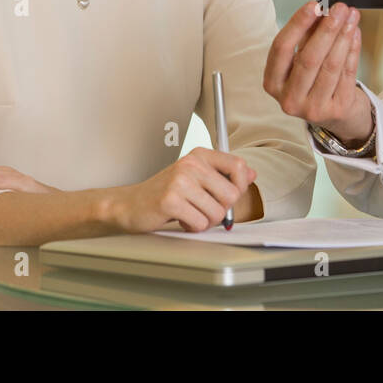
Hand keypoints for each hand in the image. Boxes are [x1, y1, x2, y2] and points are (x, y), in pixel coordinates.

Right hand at [109, 148, 254, 233]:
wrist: (131, 204)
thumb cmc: (165, 192)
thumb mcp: (196, 178)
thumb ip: (223, 175)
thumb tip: (251, 173)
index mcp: (200, 155)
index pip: (238, 165)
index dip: (240, 185)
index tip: (225, 194)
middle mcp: (191, 164)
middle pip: (232, 195)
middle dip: (221, 210)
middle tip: (203, 209)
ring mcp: (180, 181)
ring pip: (217, 213)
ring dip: (206, 221)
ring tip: (189, 213)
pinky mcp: (170, 200)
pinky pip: (200, 223)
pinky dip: (192, 227)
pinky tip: (180, 219)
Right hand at [264, 0, 369, 145]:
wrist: (334, 114)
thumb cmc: (313, 81)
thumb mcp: (300, 61)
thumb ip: (306, 37)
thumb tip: (319, 10)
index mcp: (273, 83)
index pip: (281, 48)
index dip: (297, 24)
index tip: (313, 5)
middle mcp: (289, 99)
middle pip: (308, 57)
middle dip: (326, 29)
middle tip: (339, 8)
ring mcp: (313, 108)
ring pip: (331, 65)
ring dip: (343, 36)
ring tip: (350, 17)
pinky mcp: (336, 110)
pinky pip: (347, 73)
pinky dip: (352, 50)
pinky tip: (354, 33)